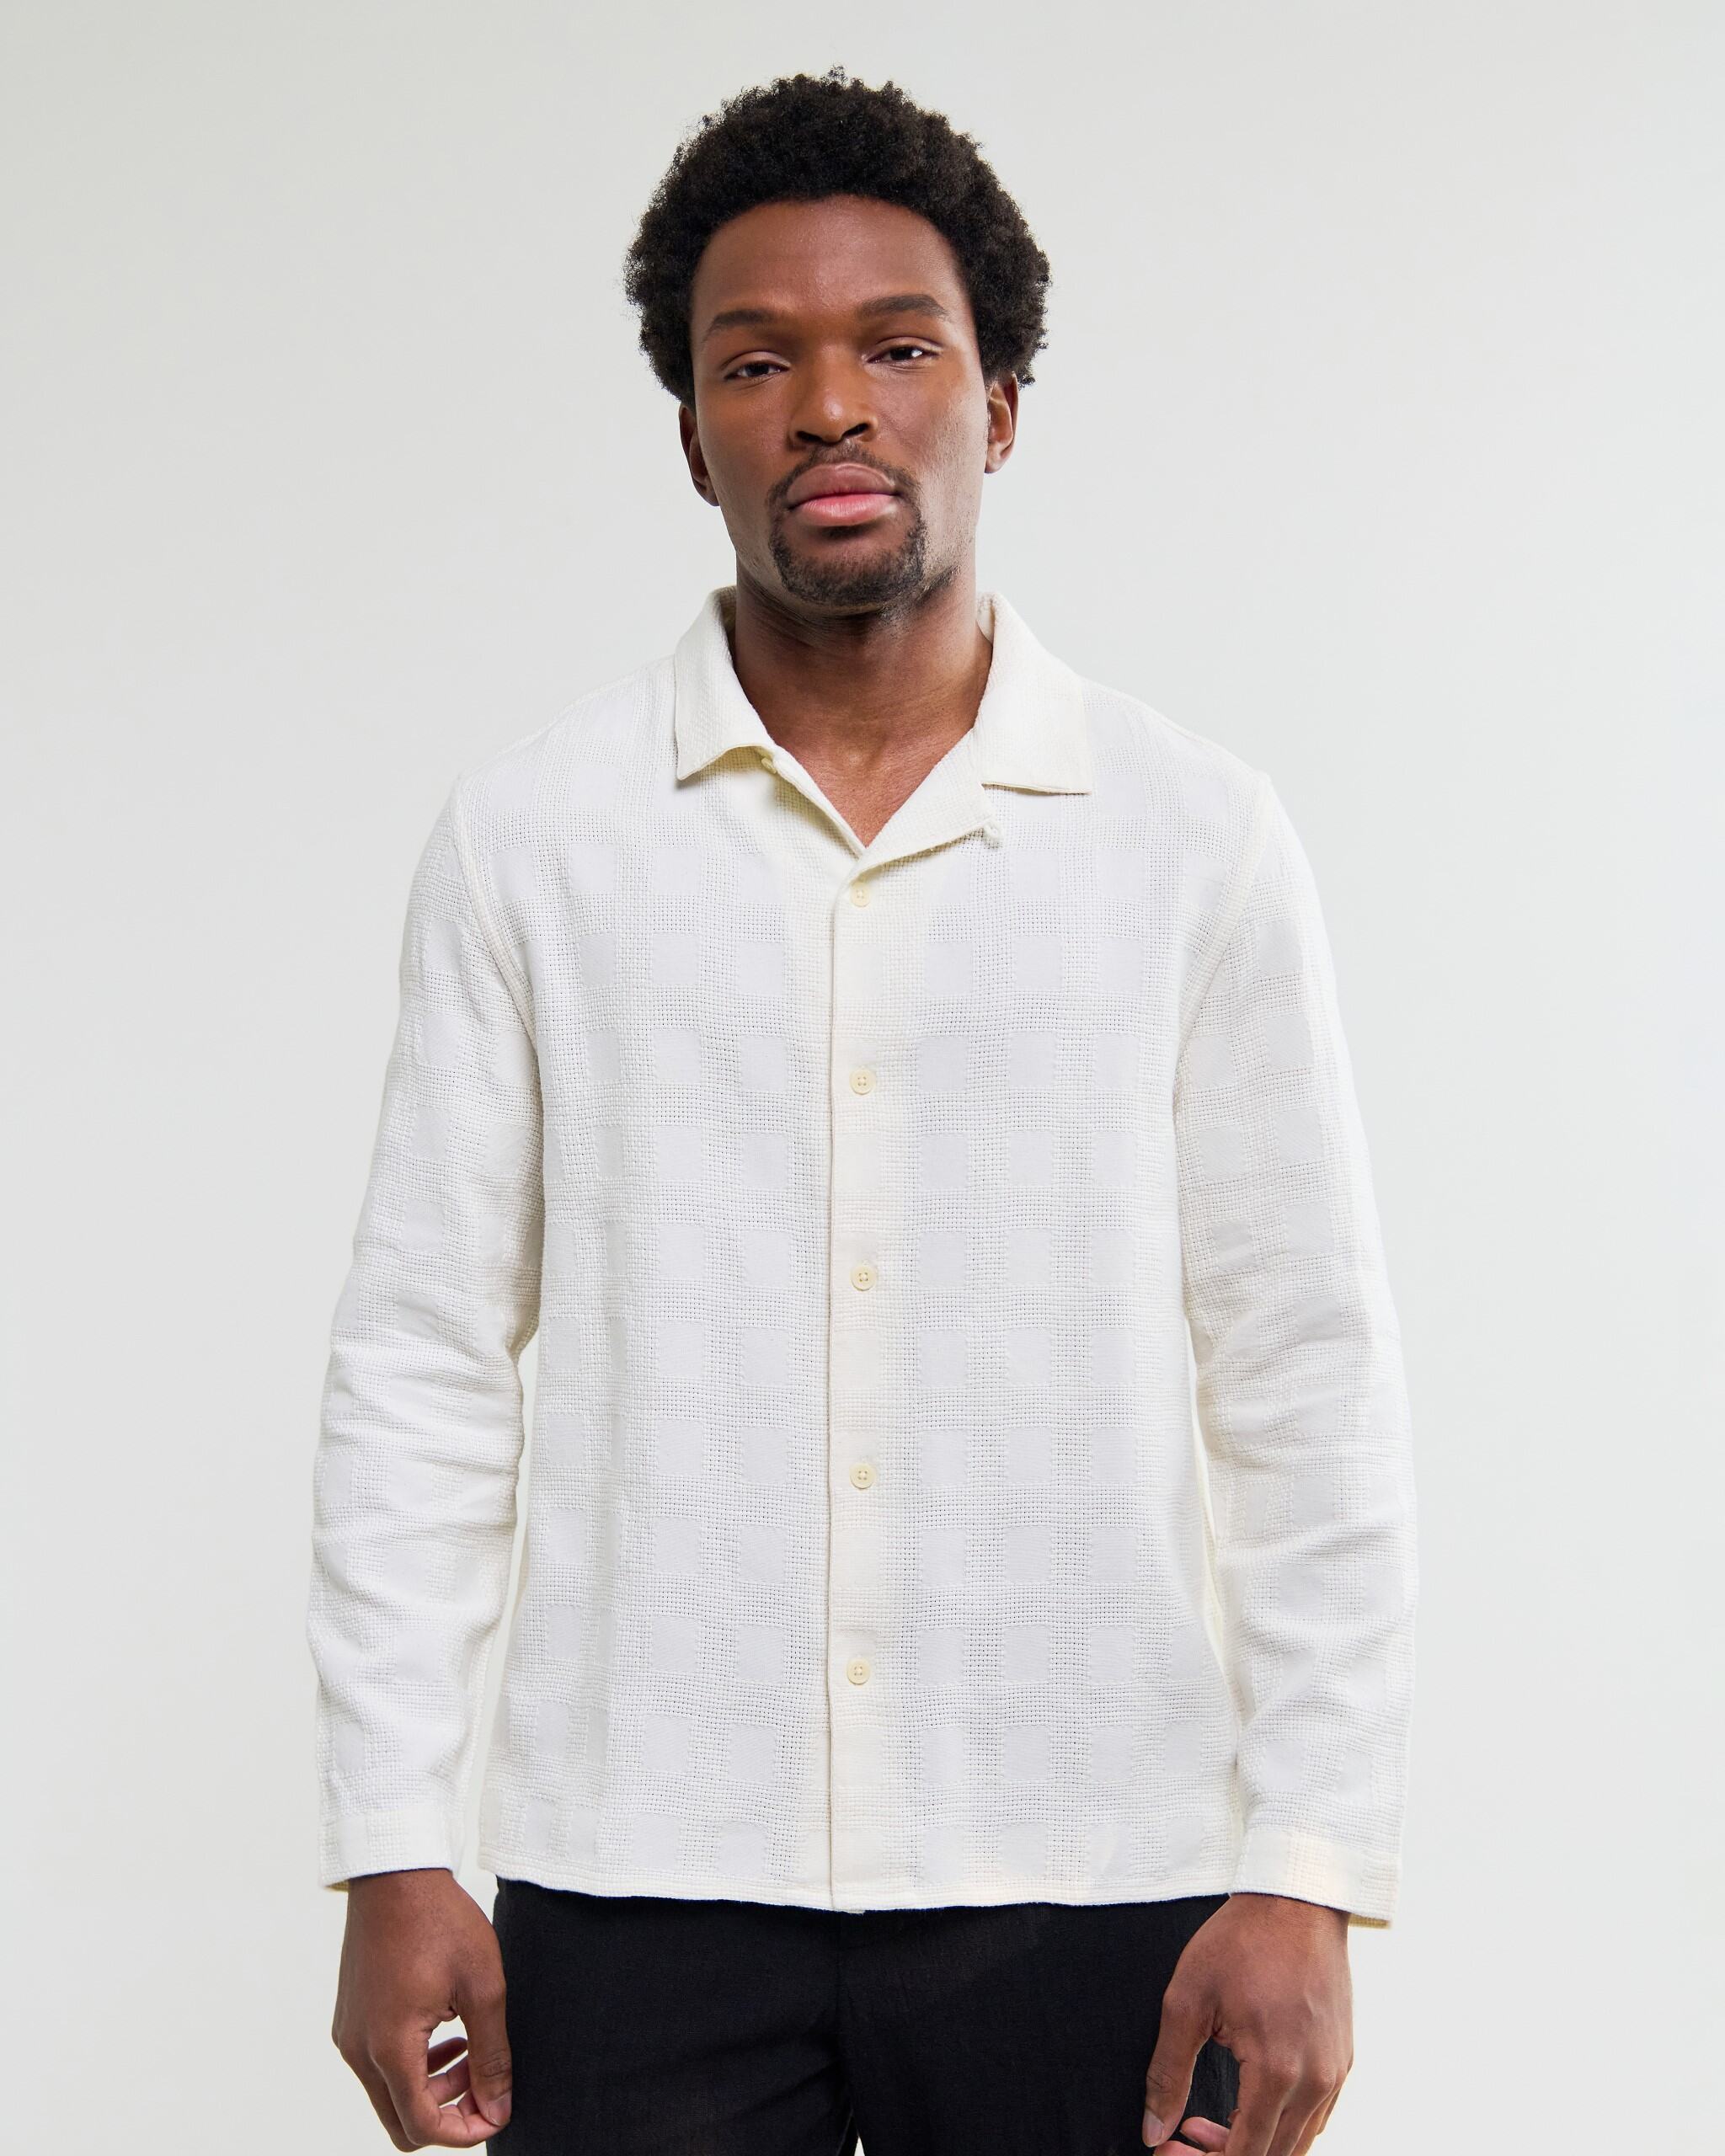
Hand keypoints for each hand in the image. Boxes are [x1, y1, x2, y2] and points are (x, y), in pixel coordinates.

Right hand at [330, 1867, 512, 2147]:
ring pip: (388, 2092)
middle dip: (447, 2112)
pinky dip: (412, 2063)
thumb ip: (491, 2056)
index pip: (422, 2125)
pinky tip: (445, 2030)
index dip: (464, 2131)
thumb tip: (498, 2109)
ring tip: (470, 2050)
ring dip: (431, 2087)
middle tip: (484, 2080)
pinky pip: (377, 2063)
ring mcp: (348, 2033)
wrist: (395, 1872)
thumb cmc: (439, 1919)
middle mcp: (359, 2049)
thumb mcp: (483, 1986)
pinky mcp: (348, 2016)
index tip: (497, 2113)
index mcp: (389, 2046)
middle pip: (400, 2120)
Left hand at [1141, 1892, 1351, 2155]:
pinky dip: (1279, 2125)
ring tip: (1205, 2122)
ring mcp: (1336, 2073)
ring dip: (1252, 2144)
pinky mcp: (1343, 2060)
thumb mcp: (1187, 2000)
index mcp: (1277, 2071)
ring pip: (1297, 2144)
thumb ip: (1167, 2072)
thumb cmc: (1241, 1939)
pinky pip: (1315, 2118)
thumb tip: (1154, 2130)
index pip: (1246, 2155)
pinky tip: (1244, 2103)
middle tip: (1183, 2136)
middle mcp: (1316, 2081)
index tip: (1170, 2150)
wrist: (1296, 1898)